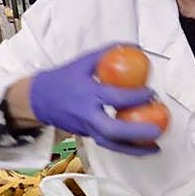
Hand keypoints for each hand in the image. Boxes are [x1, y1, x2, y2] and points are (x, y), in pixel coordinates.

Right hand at [28, 45, 161, 155]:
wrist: (38, 99)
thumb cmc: (62, 79)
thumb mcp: (83, 62)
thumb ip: (108, 53)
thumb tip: (134, 46)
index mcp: (87, 94)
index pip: (114, 98)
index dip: (135, 96)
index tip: (151, 92)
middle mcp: (87, 115)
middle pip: (113, 130)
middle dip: (136, 133)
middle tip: (156, 130)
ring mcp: (86, 128)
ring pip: (111, 144)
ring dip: (134, 149)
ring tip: (155, 147)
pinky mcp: (87, 136)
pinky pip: (109, 144)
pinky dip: (126, 148)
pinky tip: (142, 148)